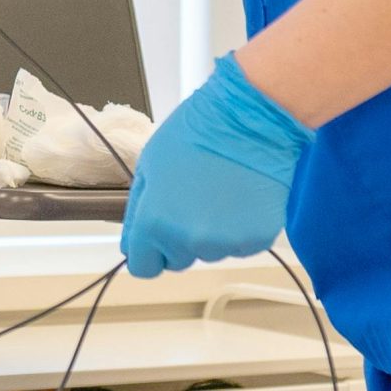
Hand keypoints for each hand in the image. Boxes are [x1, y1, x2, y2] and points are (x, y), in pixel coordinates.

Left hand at [120, 53, 315, 279]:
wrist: (249, 122)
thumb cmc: (194, 135)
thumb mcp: (148, 166)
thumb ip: (137, 211)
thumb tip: (133, 246)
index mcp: (155, 224)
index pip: (144, 267)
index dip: (149, 249)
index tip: (158, 233)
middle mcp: (189, 241)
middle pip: (178, 260)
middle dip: (180, 239)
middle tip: (193, 200)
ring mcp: (225, 243)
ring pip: (210, 252)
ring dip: (211, 232)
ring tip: (219, 193)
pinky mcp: (257, 240)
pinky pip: (239, 245)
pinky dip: (239, 229)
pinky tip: (240, 197)